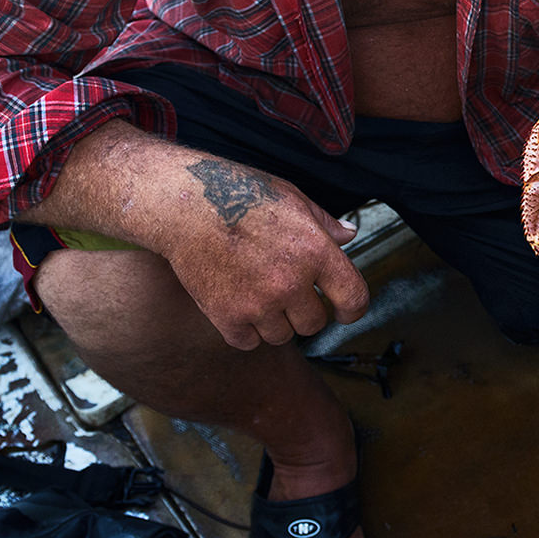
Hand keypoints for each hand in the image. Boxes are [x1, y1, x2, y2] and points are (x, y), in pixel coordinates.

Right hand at [158, 156, 370, 348]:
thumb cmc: (239, 195)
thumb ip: (325, 223)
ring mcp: (258, 302)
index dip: (352, 309)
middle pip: (314, 324)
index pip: (353, 299)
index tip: (344, 311)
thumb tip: (350, 235)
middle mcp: (291, 282)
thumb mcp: (292, 198)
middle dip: (305, 311)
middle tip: (286, 292)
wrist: (185, 206)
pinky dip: (246, 330)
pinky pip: (249, 342)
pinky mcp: (227, 316)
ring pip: (282, 336)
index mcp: (315, 251)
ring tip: (258, 293)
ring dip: (274, 321)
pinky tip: (239, 305)